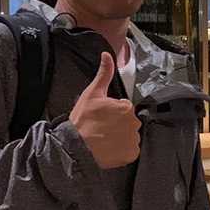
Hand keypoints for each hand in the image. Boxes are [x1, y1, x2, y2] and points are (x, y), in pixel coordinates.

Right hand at [70, 52, 139, 169]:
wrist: (76, 147)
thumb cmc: (82, 121)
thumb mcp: (92, 93)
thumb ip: (104, 74)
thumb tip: (107, 55)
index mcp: (126, 107)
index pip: (124, 107)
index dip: (112, 111)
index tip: (102, 117)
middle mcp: (133, 123)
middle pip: (128, 122)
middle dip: (118, 124)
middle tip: (102, 128)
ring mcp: (133, 140)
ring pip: (130, 136)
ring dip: (121, 137)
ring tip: (104, 139)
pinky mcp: (131, 154)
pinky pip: (130, 151)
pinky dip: (122, 151)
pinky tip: (110, 148)